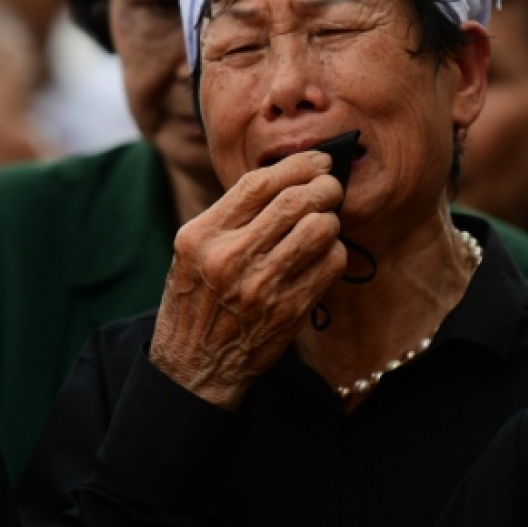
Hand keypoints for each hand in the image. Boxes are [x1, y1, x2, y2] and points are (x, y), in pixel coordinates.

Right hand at [150, 151, 345, 408]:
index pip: (259, 183)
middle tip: (332, 187)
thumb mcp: (193, 251)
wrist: (193, 366)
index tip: (318, 160)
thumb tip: (289, 177)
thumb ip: (232, 216)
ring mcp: (260, 287)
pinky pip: (330, 264)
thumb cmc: (197, 299)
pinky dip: (334, 252)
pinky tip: (324, 254)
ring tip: (325, 222)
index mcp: (201, 235)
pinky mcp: (288, 311)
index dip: (297, 165)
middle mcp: (229, 258)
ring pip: (319, 229)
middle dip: (325, 187)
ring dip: (331, 220)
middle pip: (295, 201)